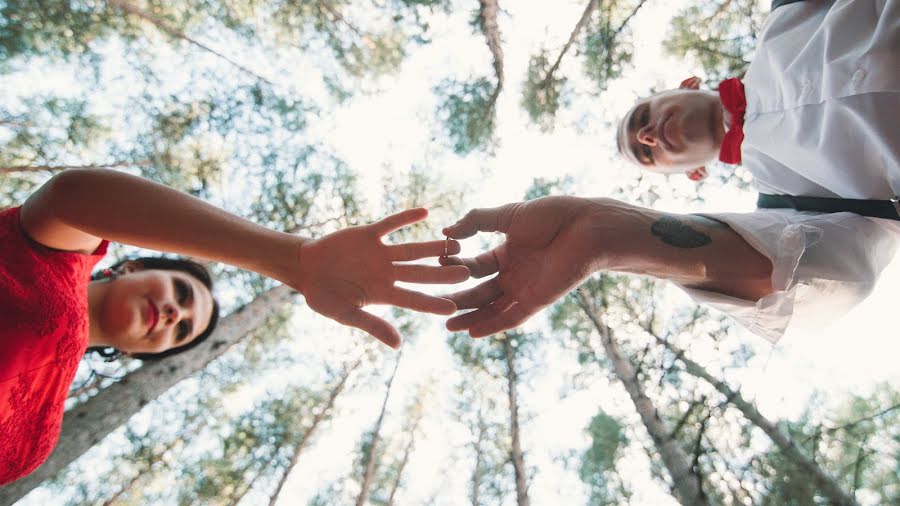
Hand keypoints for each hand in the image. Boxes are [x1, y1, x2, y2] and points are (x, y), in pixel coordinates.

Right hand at [295, 208, 468, 348]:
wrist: (304, 268)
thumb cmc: (322, 296)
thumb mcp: (345, 314)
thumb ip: (372, 325)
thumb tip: (398, 345)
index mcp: (383, 294)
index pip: (414, 299)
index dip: (432, 303)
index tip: (453, 307)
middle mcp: (387, 273)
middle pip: (421, 273)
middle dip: (443, 273)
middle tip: (468, 272)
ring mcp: (380, 253)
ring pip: (412, 249)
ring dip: (433, 246)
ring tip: (457, 242)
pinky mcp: (369, 234)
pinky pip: (391, 225)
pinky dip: (406, 218)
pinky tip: (425, 212)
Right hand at [441, 196, 604, 337]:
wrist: (587, 227)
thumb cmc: (553, 215)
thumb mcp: (508, 214)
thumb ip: (476, 221)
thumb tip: (446, 232)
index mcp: (506, 252)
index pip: (473, 265)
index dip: (455, 267)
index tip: (436, 266)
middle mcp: (513, 273)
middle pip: (478, 291)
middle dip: (456, 298)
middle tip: (432, 304)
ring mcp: (524, 289)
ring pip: (491, 308)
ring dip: (470, 317)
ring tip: (446, 325)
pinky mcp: (536, 301)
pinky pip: (510, 318)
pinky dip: (492, 326)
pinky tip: (471, 332)